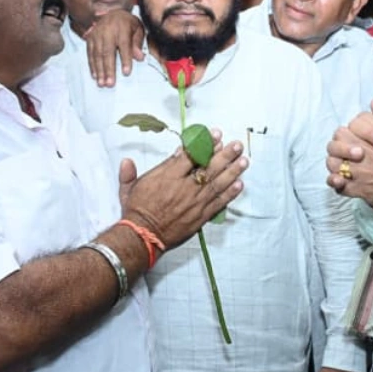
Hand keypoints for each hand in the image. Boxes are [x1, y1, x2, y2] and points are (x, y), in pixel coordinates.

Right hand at [86, 9, 143, 87]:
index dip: (125, 60)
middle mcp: (107, 31)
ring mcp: (97, 34)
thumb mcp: (138, 29)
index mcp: (122, 27)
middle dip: (109, 69)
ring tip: (102, 83)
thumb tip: (140, 57)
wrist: (114, 13)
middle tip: (110, 84)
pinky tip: (95, 76)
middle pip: (107, 52)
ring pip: (97, 54)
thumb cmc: (128, 24)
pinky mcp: (90, 38)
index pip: (124, 45)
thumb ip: (138, 43)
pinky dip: (92, 66)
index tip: (126, 73)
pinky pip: (90, 53)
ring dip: (99, 70)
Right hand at [120, 134, 246, 249]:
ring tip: (244, 161)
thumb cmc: (136, 212)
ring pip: (218, 183)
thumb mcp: (128, 188)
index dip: (205, 143)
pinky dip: (230, 193)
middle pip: (209, 166)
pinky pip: (219, 202)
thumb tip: (128, 160)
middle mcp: (185, 187)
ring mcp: (195, 201)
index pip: (191, 155)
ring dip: (233, 171)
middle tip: (236, 145)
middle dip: (225, 154)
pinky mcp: (200, 216)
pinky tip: (240, 184)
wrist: (143, 237)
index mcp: (168, 176)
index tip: (216, 135)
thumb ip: (129, 173)